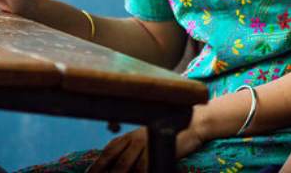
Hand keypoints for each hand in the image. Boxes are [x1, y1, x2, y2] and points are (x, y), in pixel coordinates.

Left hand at [86, 123, 204, 172]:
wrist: (193, 123)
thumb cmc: (168, 133)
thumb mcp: (146, 137)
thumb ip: (131, 146)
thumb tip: (115, 156)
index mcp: (130, 135)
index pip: (109, 151)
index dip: (98, 164)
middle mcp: (136, 137)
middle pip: (116, 159)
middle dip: (105, 172)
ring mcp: (149, 143)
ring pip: (130, 165)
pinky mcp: (161, 149)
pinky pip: (146, 167)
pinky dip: (142, 172)